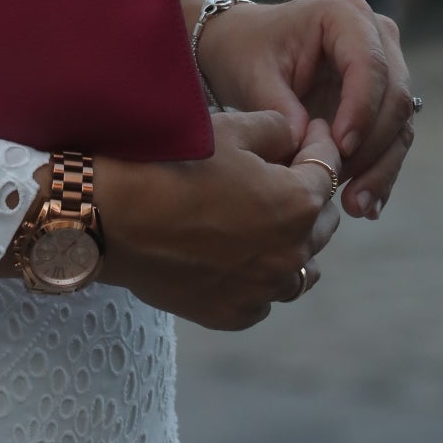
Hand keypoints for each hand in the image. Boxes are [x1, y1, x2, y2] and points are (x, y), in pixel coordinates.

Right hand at [96, 112, 340, 329]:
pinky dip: (262, 275)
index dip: (320, 143)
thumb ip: (275, 128)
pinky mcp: (233, 314)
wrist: (114, 216)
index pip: (328, 168)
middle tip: (292, 170)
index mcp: (297, 204)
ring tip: (270, 218)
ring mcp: (262, 291)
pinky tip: (242, 254)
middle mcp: (290, 254)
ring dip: (293, 240)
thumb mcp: (229, 128)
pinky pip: (265, 295)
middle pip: (321, 222)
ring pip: (299, 266)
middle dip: (312, 192)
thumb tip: (293, 135)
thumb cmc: (171, 163)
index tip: (310, 131)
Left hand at [195, 0, 415, 218]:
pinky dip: (379, 172)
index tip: (339, 148)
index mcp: (345, 16)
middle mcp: (376, 36)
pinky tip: (365, 206)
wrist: (243, 48)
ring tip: (355, 207)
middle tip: (344, 189)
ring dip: (380, 169)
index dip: (360, 109)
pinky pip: (392, 139)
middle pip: (393, 97)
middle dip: (372, 148)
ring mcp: (386, 66)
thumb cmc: (246, 51)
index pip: (369, 65)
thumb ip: (280, 106)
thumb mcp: (253, 75)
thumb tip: (307, 146)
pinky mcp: (383, 99)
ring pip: (399, 124)